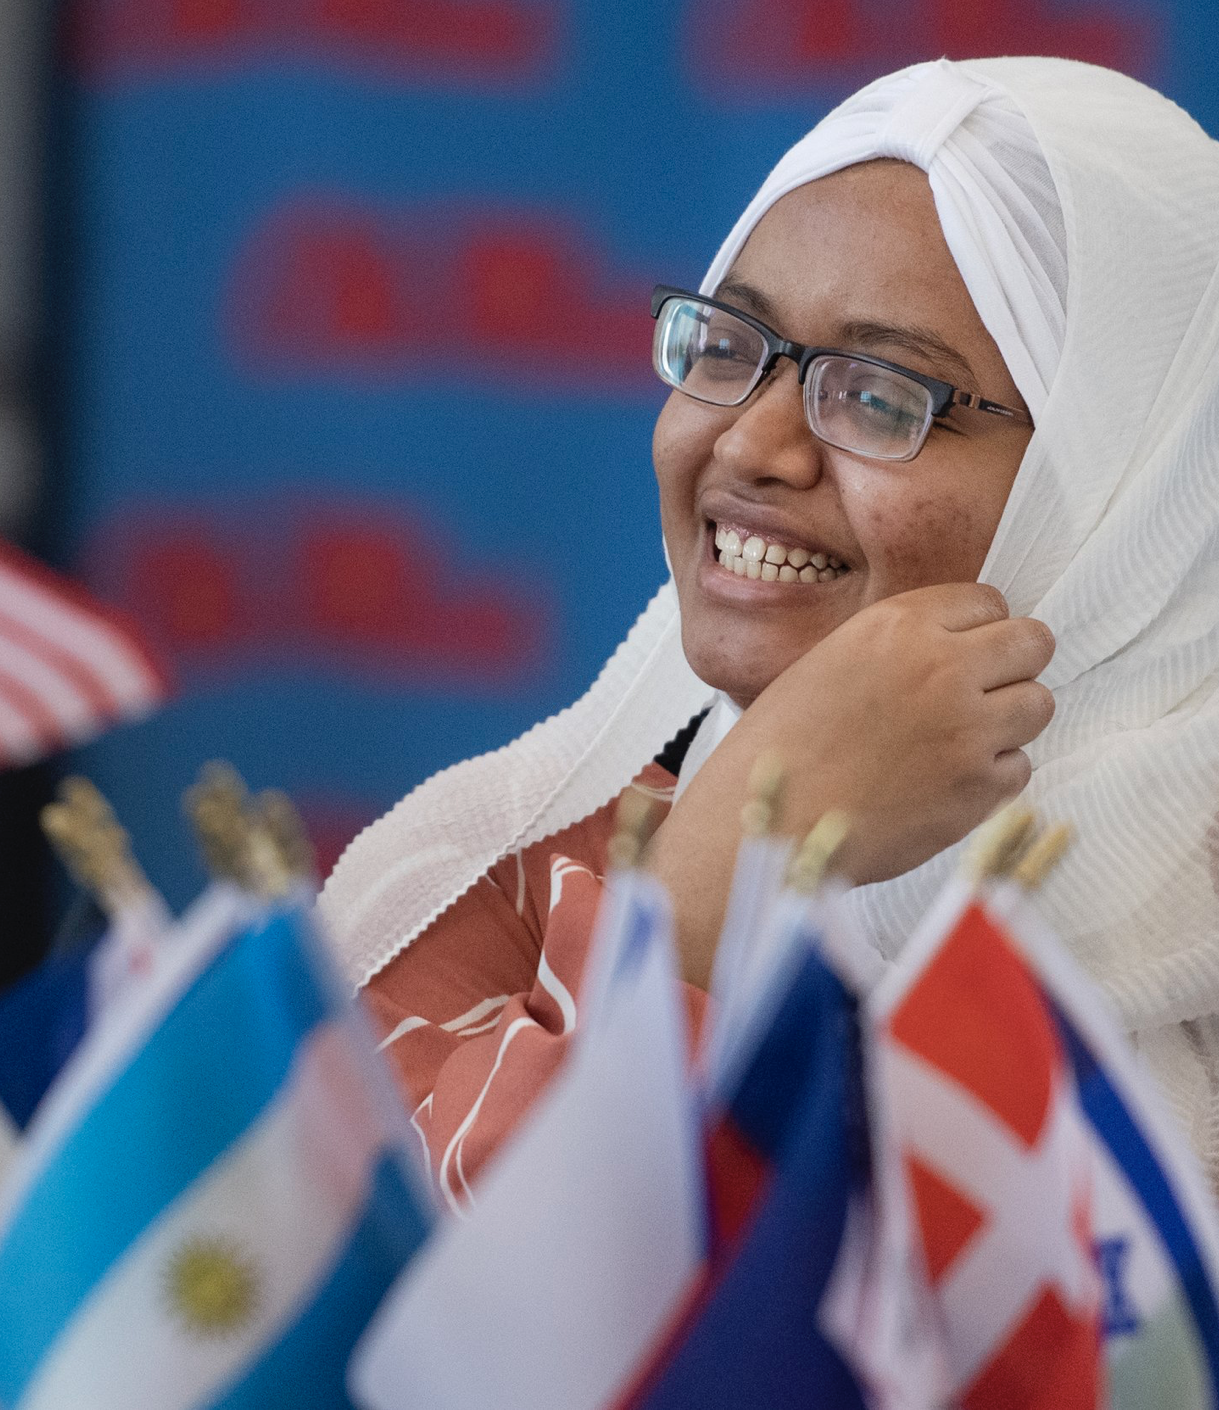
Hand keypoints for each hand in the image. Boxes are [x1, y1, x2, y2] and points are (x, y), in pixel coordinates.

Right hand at [648, 583, 1054, 986]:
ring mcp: (968, 729)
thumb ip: (898, 647)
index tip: (965, 649)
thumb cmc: (782, 748)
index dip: (978, 627)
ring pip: (1038, 704)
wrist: (770, 822)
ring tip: (962, 740)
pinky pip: (1020, 767)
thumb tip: (954, 649)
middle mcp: (942, 668)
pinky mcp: (979, 788)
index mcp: (898, 626)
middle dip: (1013, 664)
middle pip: (1033, 643)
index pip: (987, 599)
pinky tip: (948, 781)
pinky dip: (993, 775)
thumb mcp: (830, 661)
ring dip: (1008, 720)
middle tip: (982, 690)